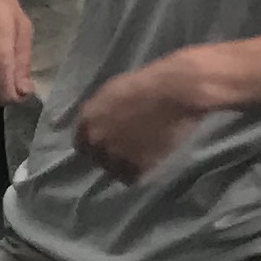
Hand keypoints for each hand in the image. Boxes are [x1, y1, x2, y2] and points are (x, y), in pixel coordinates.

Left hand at [70, 48, 230, 180]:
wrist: (178, 91)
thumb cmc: (149, 83)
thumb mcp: (113, 92)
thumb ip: (100, 111)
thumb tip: (98, 123)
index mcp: (87, 120)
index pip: (82, 144)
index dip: (97, 145)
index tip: (110, 144)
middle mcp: (96, 139)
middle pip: (98, 158)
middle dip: (111, 155)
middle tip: (131, 150)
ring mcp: (114, 155)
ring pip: (115, 170)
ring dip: (127, 165)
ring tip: (146, 154)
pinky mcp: (135, 167)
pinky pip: (134, 177)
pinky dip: (142, 172)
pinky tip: (153, 160)